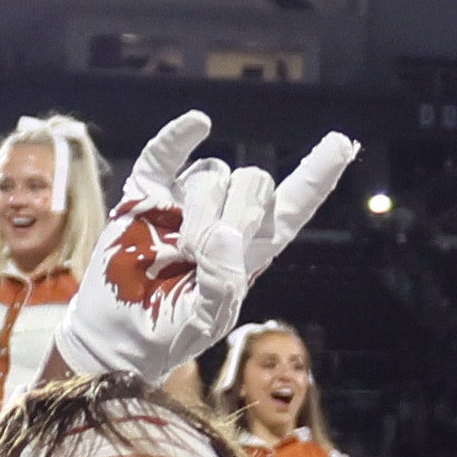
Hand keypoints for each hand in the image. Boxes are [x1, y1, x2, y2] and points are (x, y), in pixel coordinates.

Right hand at [52, 111, 360, 389]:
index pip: (292, 207)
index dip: (316, 176)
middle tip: (201, 253)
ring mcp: (186, 202)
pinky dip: (182, 135)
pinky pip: (168, 153)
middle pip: (255, 182)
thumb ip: (222, 286)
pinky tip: (199, 123)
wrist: (114, 334)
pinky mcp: (148, 193)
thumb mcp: (204, 322)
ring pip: (215, 174)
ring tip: (175, 251)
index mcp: (249, 251)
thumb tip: (224, 234)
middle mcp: (223, 217)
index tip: (342, 144)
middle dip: (235, 214)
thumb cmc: (166, 333)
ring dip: (200, 211)